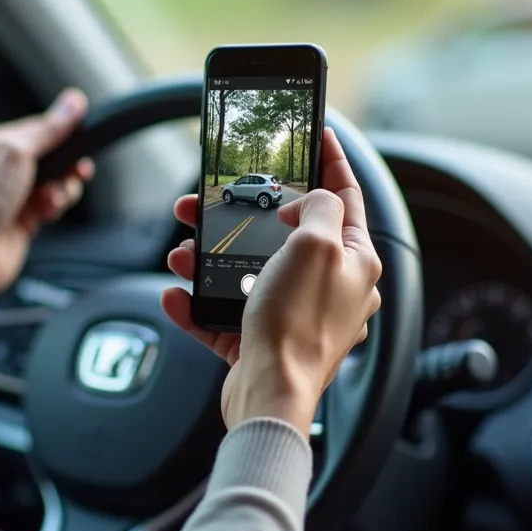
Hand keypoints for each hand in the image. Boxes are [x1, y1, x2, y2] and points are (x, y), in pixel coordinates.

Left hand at [0, 89, 94, 338]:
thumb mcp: (15, 152)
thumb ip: (47, 130)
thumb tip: (72, 103)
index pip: (39, 128)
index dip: (64, 130)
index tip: (84, 131)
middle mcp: (2, 170)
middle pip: (52, 158)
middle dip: (68, 164)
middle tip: (77, 170)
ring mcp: (12, 198)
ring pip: (55, 184)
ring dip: (63, 189)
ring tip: (52, 198)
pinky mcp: (21, 223)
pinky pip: (50, 208)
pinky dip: (55, 208)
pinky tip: (47, 213)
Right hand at [161, 128, 382, 435]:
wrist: (271, 396)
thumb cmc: (300, 325)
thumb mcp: (317, 246)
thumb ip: (320, 209)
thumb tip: (312, 200)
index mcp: (353, 261)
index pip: (346, 198)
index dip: (331, 161)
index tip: (319, 134)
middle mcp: (329, 288)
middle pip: (284, 234)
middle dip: (241, 214)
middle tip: (211, 198)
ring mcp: (294, 315)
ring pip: (246, 271)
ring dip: (208, 258)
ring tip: (182, 250)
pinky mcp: (261, 343)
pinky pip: (223, 315)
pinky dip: (197, 304)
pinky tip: (177, 295)